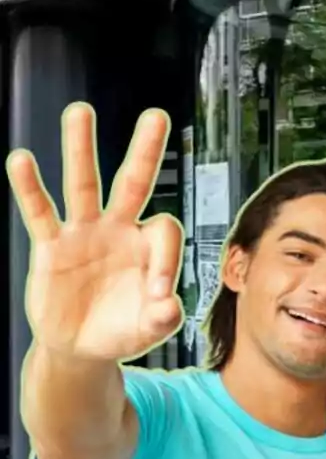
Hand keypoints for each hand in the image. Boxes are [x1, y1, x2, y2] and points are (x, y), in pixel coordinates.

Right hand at [7, 104, 182, 360]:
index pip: (164, 231)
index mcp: (149, 247)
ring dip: (82, 149)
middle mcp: (119, 230)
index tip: (158, 295)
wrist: (82, 347)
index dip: (166, 259)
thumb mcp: (149, 329)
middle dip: (145, 151)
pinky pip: (40, 213)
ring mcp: (83, 234)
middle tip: (157, 116)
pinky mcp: (51, 246)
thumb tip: (170, 306)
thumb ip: (164, 318)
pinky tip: (22, 161)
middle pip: (134, 182)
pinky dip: (30, 188)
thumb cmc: (122, 330)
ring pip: (84, 184)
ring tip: (80, 112)